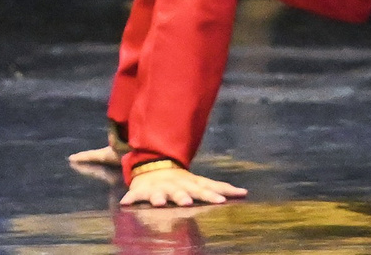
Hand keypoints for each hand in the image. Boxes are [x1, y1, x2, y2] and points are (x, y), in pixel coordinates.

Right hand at [117, 163, 247, 207]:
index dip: (212, 195)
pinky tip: (125, 204)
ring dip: (159, 198)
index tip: (222, 201)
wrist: (155, 166)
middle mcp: (174, 186)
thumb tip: (245, 193)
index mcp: (189, 184)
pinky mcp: (141, 191)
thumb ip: (220, 188)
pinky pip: (134, 195)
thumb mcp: (200, 182)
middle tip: (188, 203)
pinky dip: (130, 198)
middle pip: (180, 192)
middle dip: (184, 197)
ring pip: (158, 194)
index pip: (203, 190)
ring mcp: (157, 189)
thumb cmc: (182, 181)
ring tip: (159, 203)